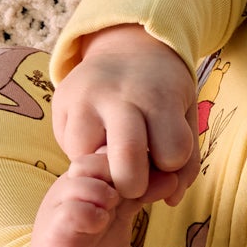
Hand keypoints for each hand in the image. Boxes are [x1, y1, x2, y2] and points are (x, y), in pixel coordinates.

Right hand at [52, 24, 199, 204]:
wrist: (128, 46)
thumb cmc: (163, 91)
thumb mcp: (186, 116)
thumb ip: (187, 162)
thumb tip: (171, 200)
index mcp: (158, 97)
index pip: (172, 153)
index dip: (172, 164)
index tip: (167, 154)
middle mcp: (117, 96)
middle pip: (127, 163)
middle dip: (135, 185)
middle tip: (137, 176)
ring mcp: (83, 99)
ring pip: (88, 162)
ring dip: (103, 169)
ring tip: (115, 153)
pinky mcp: (59, 104)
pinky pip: (69, 150)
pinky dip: (85, 156)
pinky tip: (98, 141)